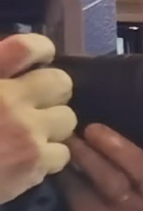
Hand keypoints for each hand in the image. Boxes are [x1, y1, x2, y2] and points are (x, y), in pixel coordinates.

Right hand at [0, 31, 68, 200]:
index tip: (40, 59)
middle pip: (60, 82)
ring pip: (66, 119)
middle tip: (34, 104)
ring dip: (51, 125)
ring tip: (28, 133)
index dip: (40, 50)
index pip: (28, 47)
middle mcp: (8, 98)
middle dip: (50, 92)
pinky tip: (26, 158)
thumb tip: (10, 66)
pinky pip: (62, 153)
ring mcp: (25, 132)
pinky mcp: (34, 163)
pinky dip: (47, 157)